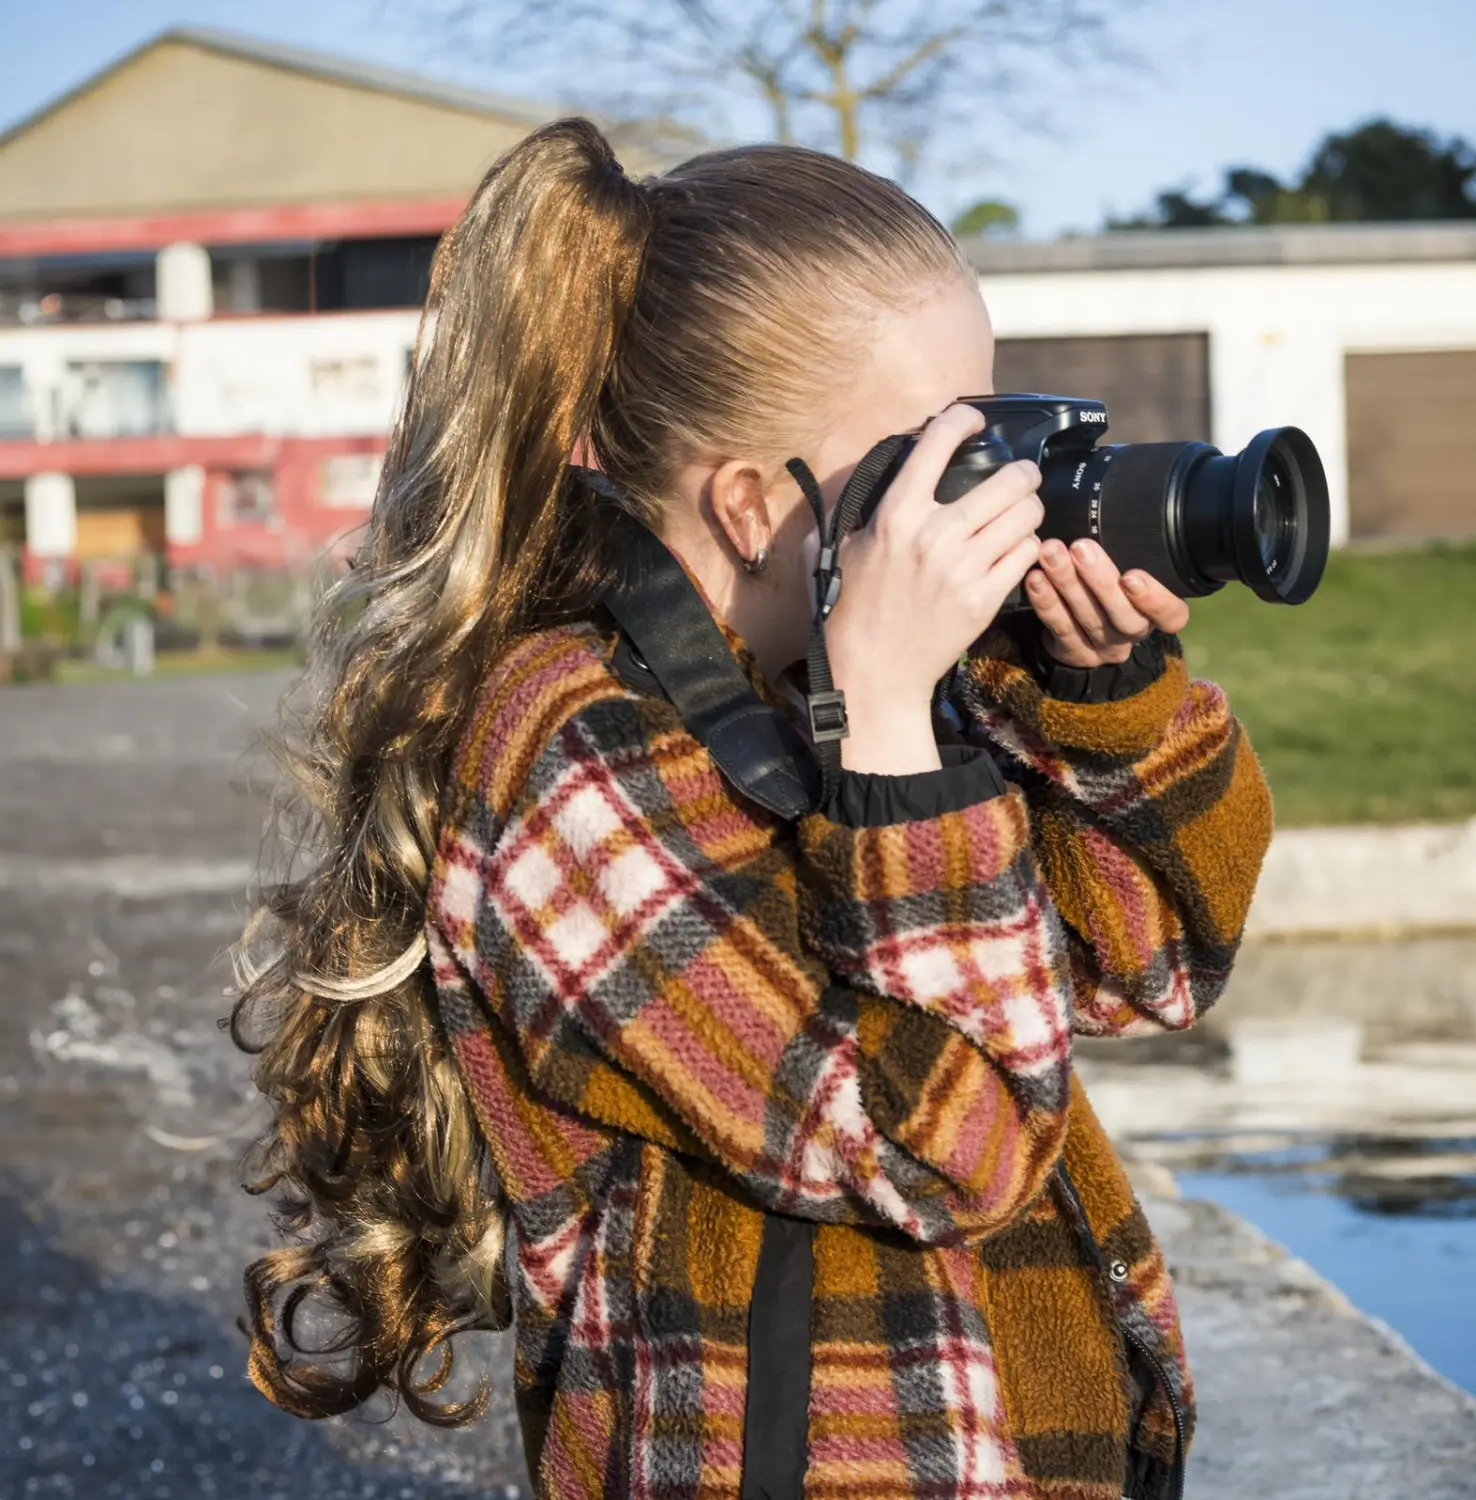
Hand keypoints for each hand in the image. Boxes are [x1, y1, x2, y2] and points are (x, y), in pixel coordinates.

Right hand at [823, 403, 1043, 772]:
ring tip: (1018, 515)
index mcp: (895, 515)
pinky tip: (1012, 551)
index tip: (974, 419)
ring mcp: (963, 568)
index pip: (937, 442)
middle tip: (1018, 479)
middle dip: (1021, 473)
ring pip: (1026, 514)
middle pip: (1009, 479)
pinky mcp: (984, 599)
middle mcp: (933, 535)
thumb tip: (866, 472)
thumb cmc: (850, 610)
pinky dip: (1026, 548)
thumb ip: (856, 507)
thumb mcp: (839, 549)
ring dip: (1027, 510)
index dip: (962, 419)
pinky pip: (1027, 554)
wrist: (874, 672)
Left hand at [1025, 537, 1190, 667]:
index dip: (1155, 599)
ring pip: (1088, 618)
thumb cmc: (1113, 584)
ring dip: (1068, 583)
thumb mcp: (1132, 566)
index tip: (1132, 575)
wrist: (1084, 627)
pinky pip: (1059, 628)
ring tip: (1051, 553)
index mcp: (1157, 613)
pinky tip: (1035, 578)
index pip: (1171, 615)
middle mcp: (1134, 632)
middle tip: (1081, 547)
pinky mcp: (1073, 652)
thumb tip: (1122, 497)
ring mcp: (1104, 646)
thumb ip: (1132, 549)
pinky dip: (1046, 601)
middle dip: (1100, 579)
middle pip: (1123, 615)